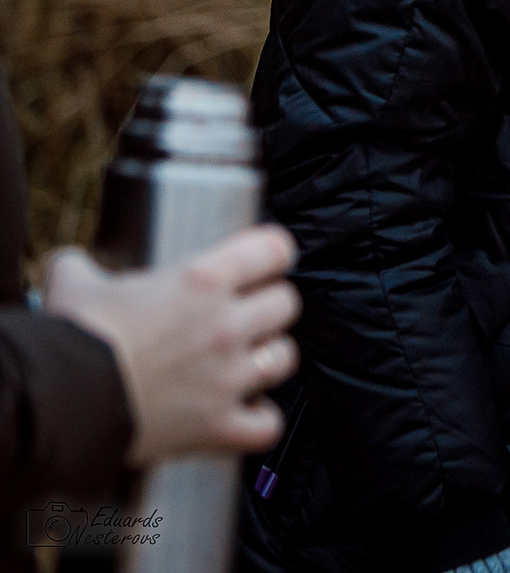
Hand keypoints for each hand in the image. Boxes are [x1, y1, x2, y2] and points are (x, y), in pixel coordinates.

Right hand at [43, 223, 300, 465]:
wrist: (56, 401)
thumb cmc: (70, 338)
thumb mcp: (74, 283)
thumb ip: (82, 265)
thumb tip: (71, 262)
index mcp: (201, 280)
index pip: (273, 250)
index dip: (271, 254)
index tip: (264, 262)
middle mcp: (224, 325)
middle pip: (286, 303)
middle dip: (269, 306)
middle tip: (245, 313)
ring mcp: (226, 377)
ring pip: (284, 358)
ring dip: (269, 358)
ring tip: (246, 359)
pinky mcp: (217, 425)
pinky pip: (267, 425)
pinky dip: (260, 420)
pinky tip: (245, 412)